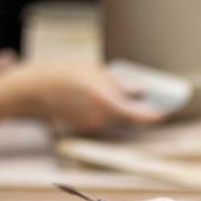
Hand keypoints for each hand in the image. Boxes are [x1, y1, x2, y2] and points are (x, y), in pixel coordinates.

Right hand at [2, 63, 165, 132]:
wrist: (36, 90)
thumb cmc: (66, 74)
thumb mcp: (96, 71)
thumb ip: (120, 84)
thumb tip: (142, 91)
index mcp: (105, 102)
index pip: (137, 116)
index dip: (152, 116)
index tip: (164, 114)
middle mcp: (101, 119)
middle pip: (128, 119)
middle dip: (138, 112)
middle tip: (150, 104)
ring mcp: (92, 126)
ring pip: (115, 119)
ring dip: (120, 110)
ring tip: (111, 93)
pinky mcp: (85, 128)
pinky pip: (103, 120)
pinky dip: (106, 111)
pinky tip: (94, 98)